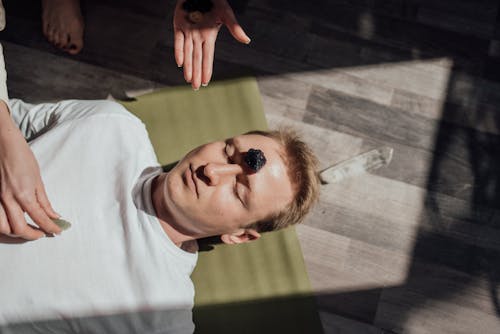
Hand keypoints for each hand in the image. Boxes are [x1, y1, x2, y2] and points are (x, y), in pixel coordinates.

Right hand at [0, 101, 60, 239]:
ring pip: (3, 228)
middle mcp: (7, 199)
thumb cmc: (21, 156)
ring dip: (16, 233)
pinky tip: (13, 221)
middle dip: (33, 235)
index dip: (50, 227)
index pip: (40, 218)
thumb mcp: (37, 179)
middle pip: (19, 229)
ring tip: (27, 230)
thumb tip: (53, 215)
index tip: (57, 231)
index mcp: (23, 193)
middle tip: (42, 233)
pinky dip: (4, 224)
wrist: (3, 143)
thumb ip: (44, 200)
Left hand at [173, 0, 250, 89]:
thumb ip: (235, 28)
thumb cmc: (215, 1)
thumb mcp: (226, 14)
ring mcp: (188, 32)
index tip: (206, 82)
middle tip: (196, 88)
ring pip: (188, 53)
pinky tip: (180, 63)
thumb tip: (247, 41)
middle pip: (197, 59)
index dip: (207, 70)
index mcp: (209, 37)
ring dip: (188, 67)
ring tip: (189, 80)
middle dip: (196, 73)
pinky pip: (178, 41)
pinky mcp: (178, 25)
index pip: (208, 57)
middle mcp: (198, 37)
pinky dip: (179, 51)